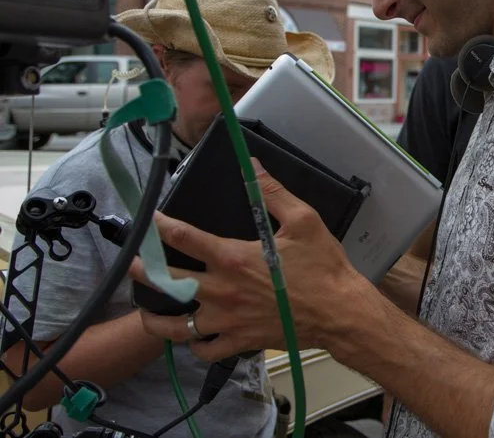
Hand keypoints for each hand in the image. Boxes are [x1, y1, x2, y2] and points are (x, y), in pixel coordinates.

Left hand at [130, 158, 381, 362]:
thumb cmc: (323, 267)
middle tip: (131, 263)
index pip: (185, 238)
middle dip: (143, 270)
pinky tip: (192, 335)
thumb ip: (273, 193)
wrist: (340, 312)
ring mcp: (227, 320)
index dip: (160, 226)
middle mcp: (222, 291)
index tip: (147, 220)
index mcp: (234, 258)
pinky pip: (203, 350)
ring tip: (146, 309)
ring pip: (175, 326)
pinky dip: (193, 344)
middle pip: (168, 282)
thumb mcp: (304, 220)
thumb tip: (253, 166)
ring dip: (155, 317)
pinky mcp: (239, 341)